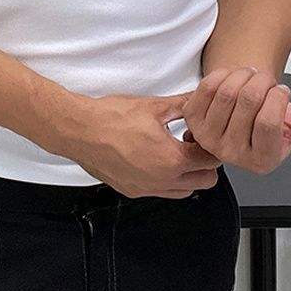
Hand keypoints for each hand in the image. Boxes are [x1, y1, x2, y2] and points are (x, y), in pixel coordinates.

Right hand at [64, 92, 221, 198]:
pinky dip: (166, 180)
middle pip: (205, 180)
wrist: (79, 130)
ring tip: (172, 150)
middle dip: (204, 162)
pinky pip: (161, 192)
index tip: (198, 132)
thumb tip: (199, 98)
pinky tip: (153, 158)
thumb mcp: (154, 106)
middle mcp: (162, 181)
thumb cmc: (112, 117)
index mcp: (172, 160)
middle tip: (190, 142)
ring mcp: (147, 189)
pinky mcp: (132, 191)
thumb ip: (183, 104)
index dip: (209, 143)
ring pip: (185, 191)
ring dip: (187, 174)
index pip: (211, 160)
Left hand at [181, 66, 290, 174]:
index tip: (281, 91)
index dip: (278, 98)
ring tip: (251, 76)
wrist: (236, 112)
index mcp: (260, 160)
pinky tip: (232, 77)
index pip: (268, 123)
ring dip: (244, 74)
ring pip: (228, 90)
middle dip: (262, 80)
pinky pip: (208, 86)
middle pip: (248, 101)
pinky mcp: (192, 118)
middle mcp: (231, 154)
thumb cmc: (264, 118)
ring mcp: (208, 137)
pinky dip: (224, 73)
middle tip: (266, 79)